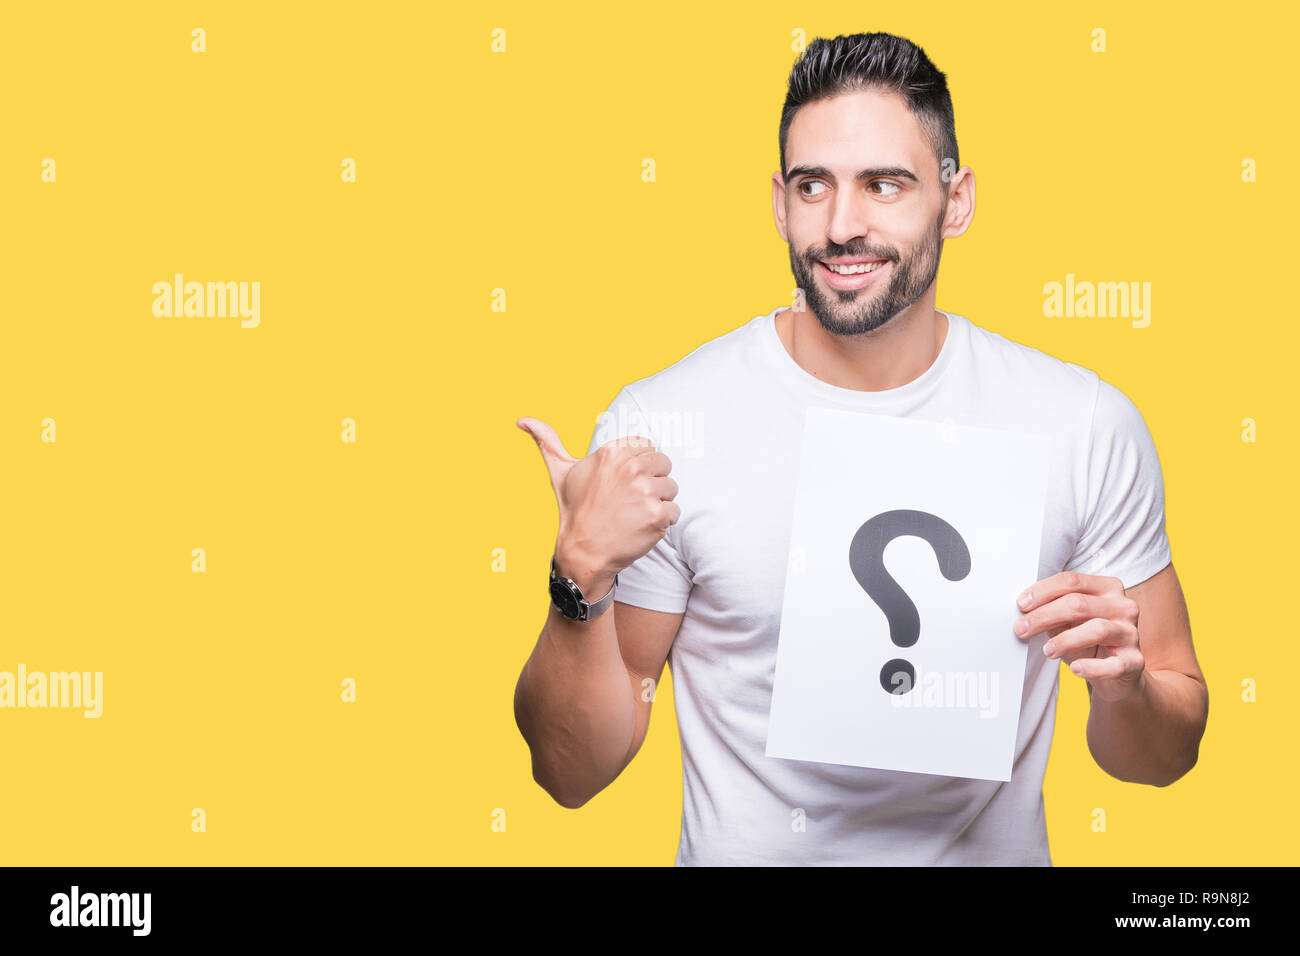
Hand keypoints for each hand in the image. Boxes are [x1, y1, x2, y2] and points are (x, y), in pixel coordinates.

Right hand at [516, 416, 679, 588]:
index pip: (647, 446)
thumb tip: (523, 420)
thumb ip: (547, 441)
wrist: (583, 552)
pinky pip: (675, 511)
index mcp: (612, 452)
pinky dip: (663, 522)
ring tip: (635, 514)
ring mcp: (645, 492)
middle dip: (651, 481)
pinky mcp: (657, 515)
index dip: (639, 465)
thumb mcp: (560, 473)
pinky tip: (642, 527)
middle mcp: (630, 468)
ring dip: (658, 502)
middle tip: (630, 500)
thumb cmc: (574, 511)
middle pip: (663, 464)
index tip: (624, 482)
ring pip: (671, 488)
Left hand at [1013, 571, 1143, 701]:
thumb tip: (1023, 609)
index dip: (1042, 592)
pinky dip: (1092, 667)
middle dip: (1044, 615)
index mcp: (1107, 588)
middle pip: (1079, 603)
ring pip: (1097, 629)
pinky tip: (1075, 669)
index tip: (1021, 605)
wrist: (1117, 673)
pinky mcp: (1135, 661)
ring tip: (1047, 650)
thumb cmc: (1087, 641)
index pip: (1071, 581)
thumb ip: (1052, 611)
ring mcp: (1131, 633)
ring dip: (1065, 640)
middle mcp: (1123, 606)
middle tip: (1021, 629)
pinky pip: (1114, 665)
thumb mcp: (1068, 622)